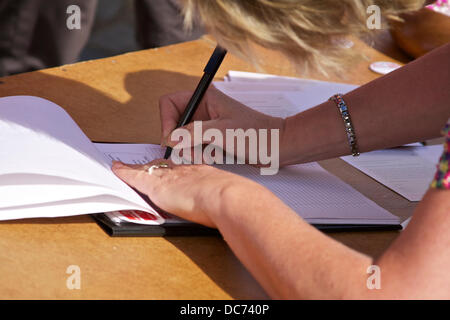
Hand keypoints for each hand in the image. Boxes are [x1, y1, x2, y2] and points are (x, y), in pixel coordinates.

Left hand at [111, 159, 263, 227]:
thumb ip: (227, 200)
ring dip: (138, 168)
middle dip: (155, 166)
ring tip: (126, 167)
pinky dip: (124, 172)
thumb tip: (235, 210)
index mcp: (202, 173)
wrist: (226, 197)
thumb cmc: (232, 199)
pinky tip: (116, 169)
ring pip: (149, 169)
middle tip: (147, 166)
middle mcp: (185, 171)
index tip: (173, 172)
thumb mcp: (230, 195)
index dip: (175, 170)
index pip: (184, 169)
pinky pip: (135, 176)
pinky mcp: (157, 185)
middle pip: (165, 166)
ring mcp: (170, 177)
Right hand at [159, 86, 285, 163]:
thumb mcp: (221, 132)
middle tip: (192, 152)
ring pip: (183, 139)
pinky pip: (194, 148)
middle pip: (174, 123)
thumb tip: (170, 138)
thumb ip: (192, 133)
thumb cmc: (256, 134)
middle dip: (180, 141)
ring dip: (191, 150)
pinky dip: (199, 155)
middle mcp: (203, 109)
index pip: (170, 103)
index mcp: (205, 97)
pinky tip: (214, 157)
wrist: (277, 147)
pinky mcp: (212, 139)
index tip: (172, 139)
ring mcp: (207, 125)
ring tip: (208, 156)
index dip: (166, 120)